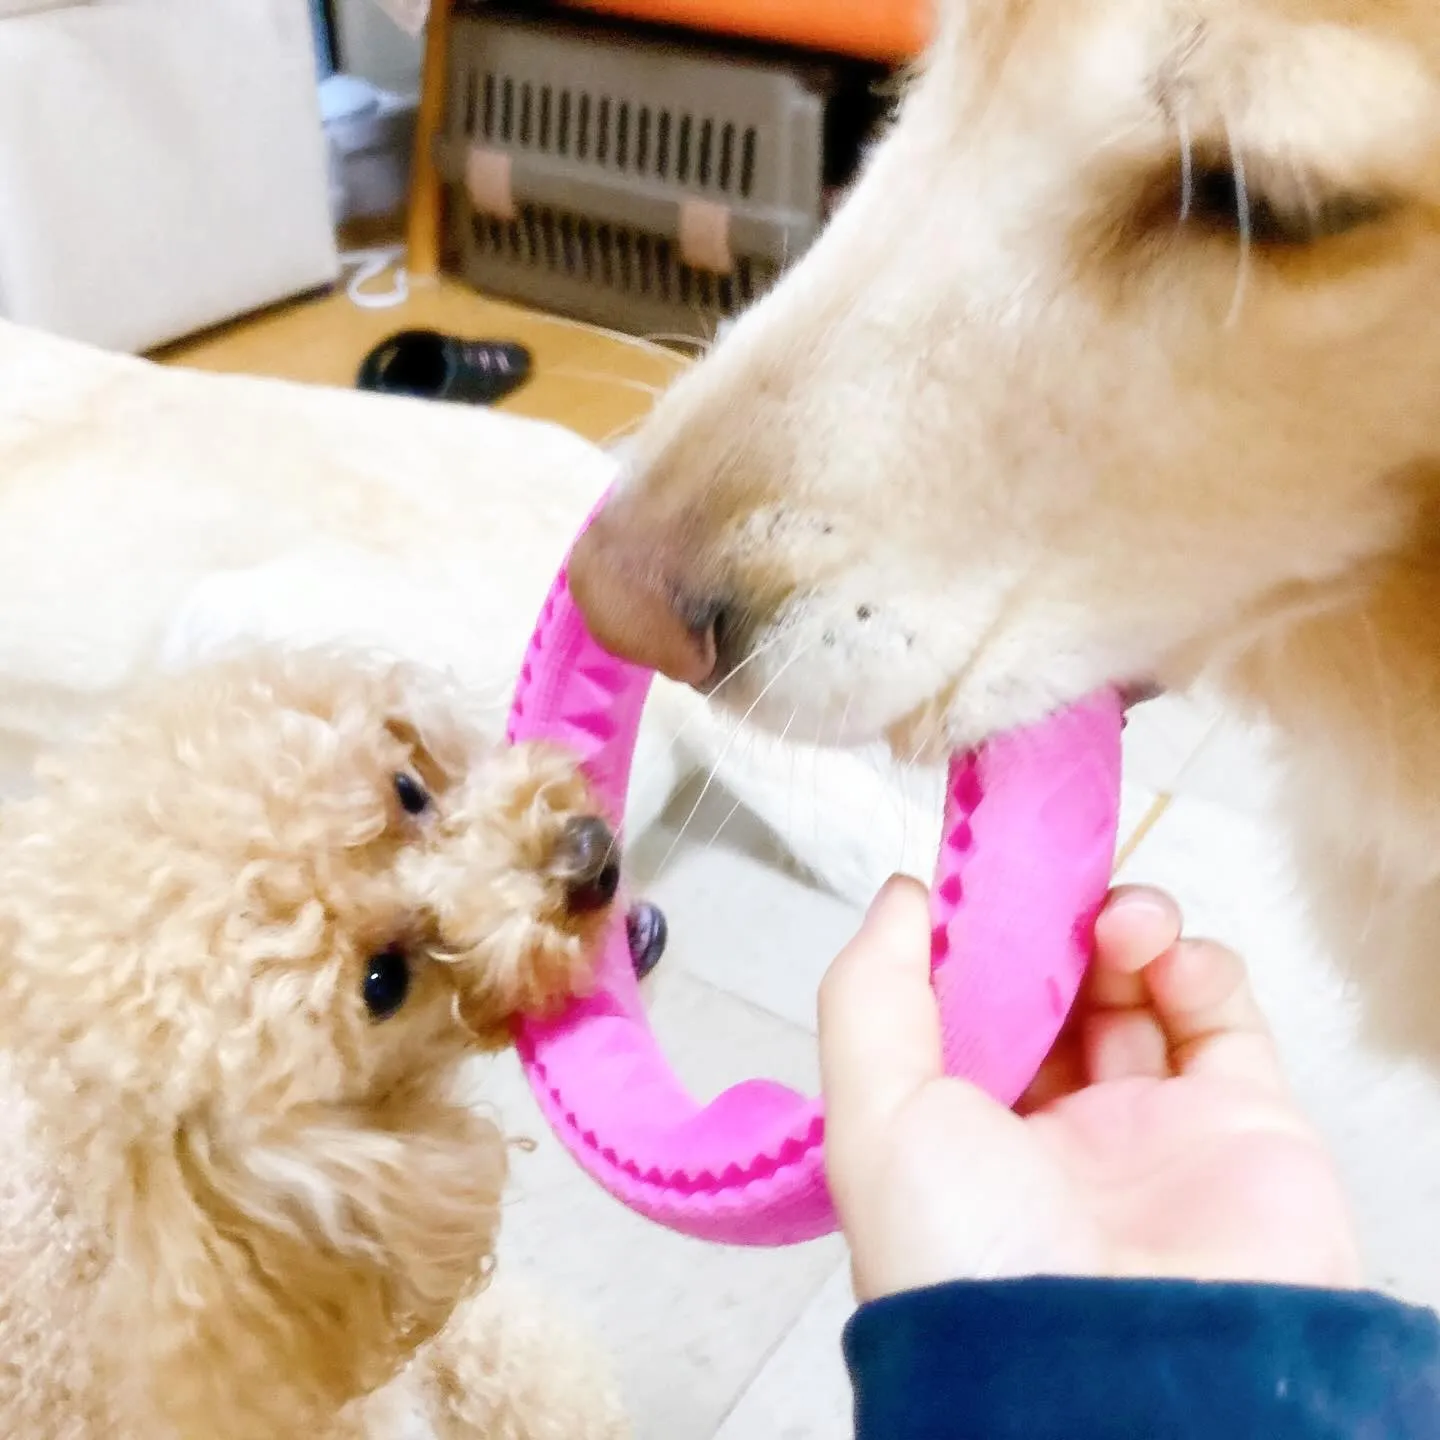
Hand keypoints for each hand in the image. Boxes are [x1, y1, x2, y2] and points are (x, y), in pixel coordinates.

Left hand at [819, 877, 1362, 1301]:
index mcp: (962, 1137)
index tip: (978, 879)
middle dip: (1051, 926)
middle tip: (1052, 883)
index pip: (967, 1011)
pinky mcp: (1243, 1124)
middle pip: (1056, 991)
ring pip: (1140, 990)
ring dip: (1124, 927)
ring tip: (1115, 920)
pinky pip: (1223, 1018)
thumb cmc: (971, 1256)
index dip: (972, 941)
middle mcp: (1054, 1135)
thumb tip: (899, 898)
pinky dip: (1199, 964)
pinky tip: (1165, 954)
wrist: (1120, 1372)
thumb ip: (871, 994)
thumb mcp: (873, 1116)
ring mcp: (1151, 1129)